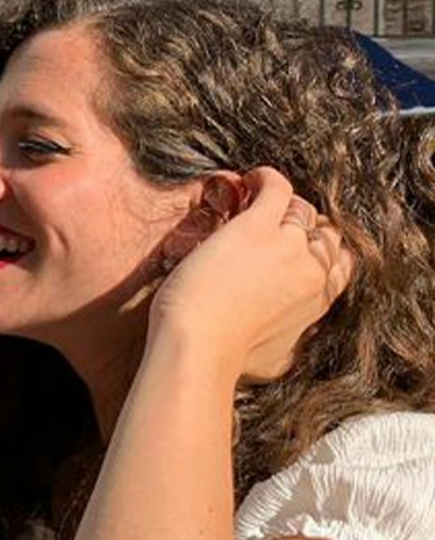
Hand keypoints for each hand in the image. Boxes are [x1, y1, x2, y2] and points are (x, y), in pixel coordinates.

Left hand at [149, 167, 353, 381]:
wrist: (199, 347)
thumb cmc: (224, 361)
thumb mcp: (275, 359)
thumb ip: (290, 341)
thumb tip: (291, 343)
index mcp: (318, 302)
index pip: (340, 264)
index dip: (322, 252)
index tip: (300, 249)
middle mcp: (311, 271)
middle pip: (324, 234)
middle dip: (304, 228)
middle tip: (277, 225)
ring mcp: (288, 247)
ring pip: (302, 211)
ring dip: (283, 205)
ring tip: (259, 201)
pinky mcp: (257, 228)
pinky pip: (276, 189)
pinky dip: (265, 179)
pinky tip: (250, 180)